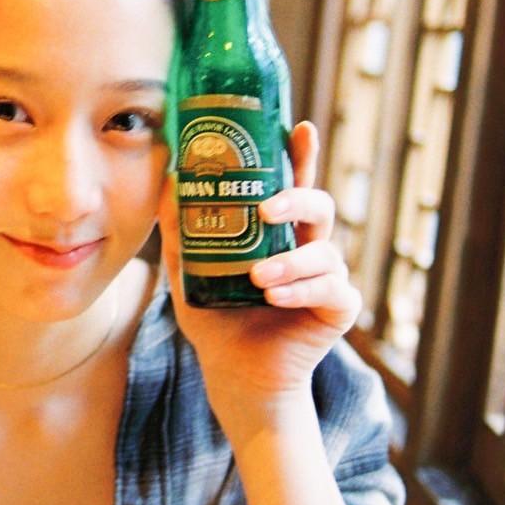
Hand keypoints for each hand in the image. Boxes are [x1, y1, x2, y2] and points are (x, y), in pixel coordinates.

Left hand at [158, 121, 360, 431]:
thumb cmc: (218, 321)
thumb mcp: (189, 273)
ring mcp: (327, 277)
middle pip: (319, 205)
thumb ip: (180, 234)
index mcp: (278, 232)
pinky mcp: (337, 309)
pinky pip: (331, 289)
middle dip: (297, 199)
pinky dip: (300, 289)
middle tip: (267, 208)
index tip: (300, 127)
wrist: (234, 377)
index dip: (300, 155)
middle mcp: (307, 247)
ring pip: (324, 252)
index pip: (293, 184)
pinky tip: (274, 296)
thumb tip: (167, 184)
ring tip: (259, 276)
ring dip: (291, 261)